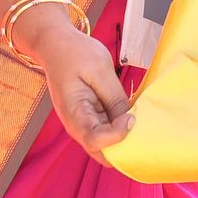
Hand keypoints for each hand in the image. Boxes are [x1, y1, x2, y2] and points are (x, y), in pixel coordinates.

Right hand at [19, 18, 132, 164]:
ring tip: (138, 118)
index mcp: (74, 113)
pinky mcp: (88, 118)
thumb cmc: (75, 53)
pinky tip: (130, 113)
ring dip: (122, 138)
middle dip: (122, 146)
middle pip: (101, 152)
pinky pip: (105, 132)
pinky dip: (118, 128)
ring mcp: (81, 124)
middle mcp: (75, 125)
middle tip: (141, 125)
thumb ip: (115, 98)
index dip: (117, 135)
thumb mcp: (100, 69)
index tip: (132, 117)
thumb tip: (130, 121)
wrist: (56, 45)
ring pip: (105, 145)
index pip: (95, 140)